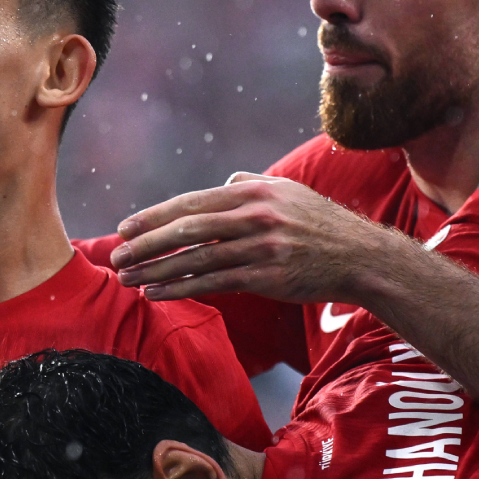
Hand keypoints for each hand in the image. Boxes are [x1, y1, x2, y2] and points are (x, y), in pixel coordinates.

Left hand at [111, 172, 403, 302]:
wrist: (361, 257)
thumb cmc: (320, 224)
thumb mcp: (287, 192)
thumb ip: (251, 184)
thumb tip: (222, 184)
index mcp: (253, 193)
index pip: (192, 203)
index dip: (154, 216)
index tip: (124, 227)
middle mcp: (255, 217)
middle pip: (187, 230)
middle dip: (146, 244)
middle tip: (116, 257)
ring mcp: (262, 248)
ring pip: (196, 260)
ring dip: (156, 271)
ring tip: (128, 279)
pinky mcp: (268, 278)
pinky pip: (215, 284)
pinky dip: (181, 289)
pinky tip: (157, 294)